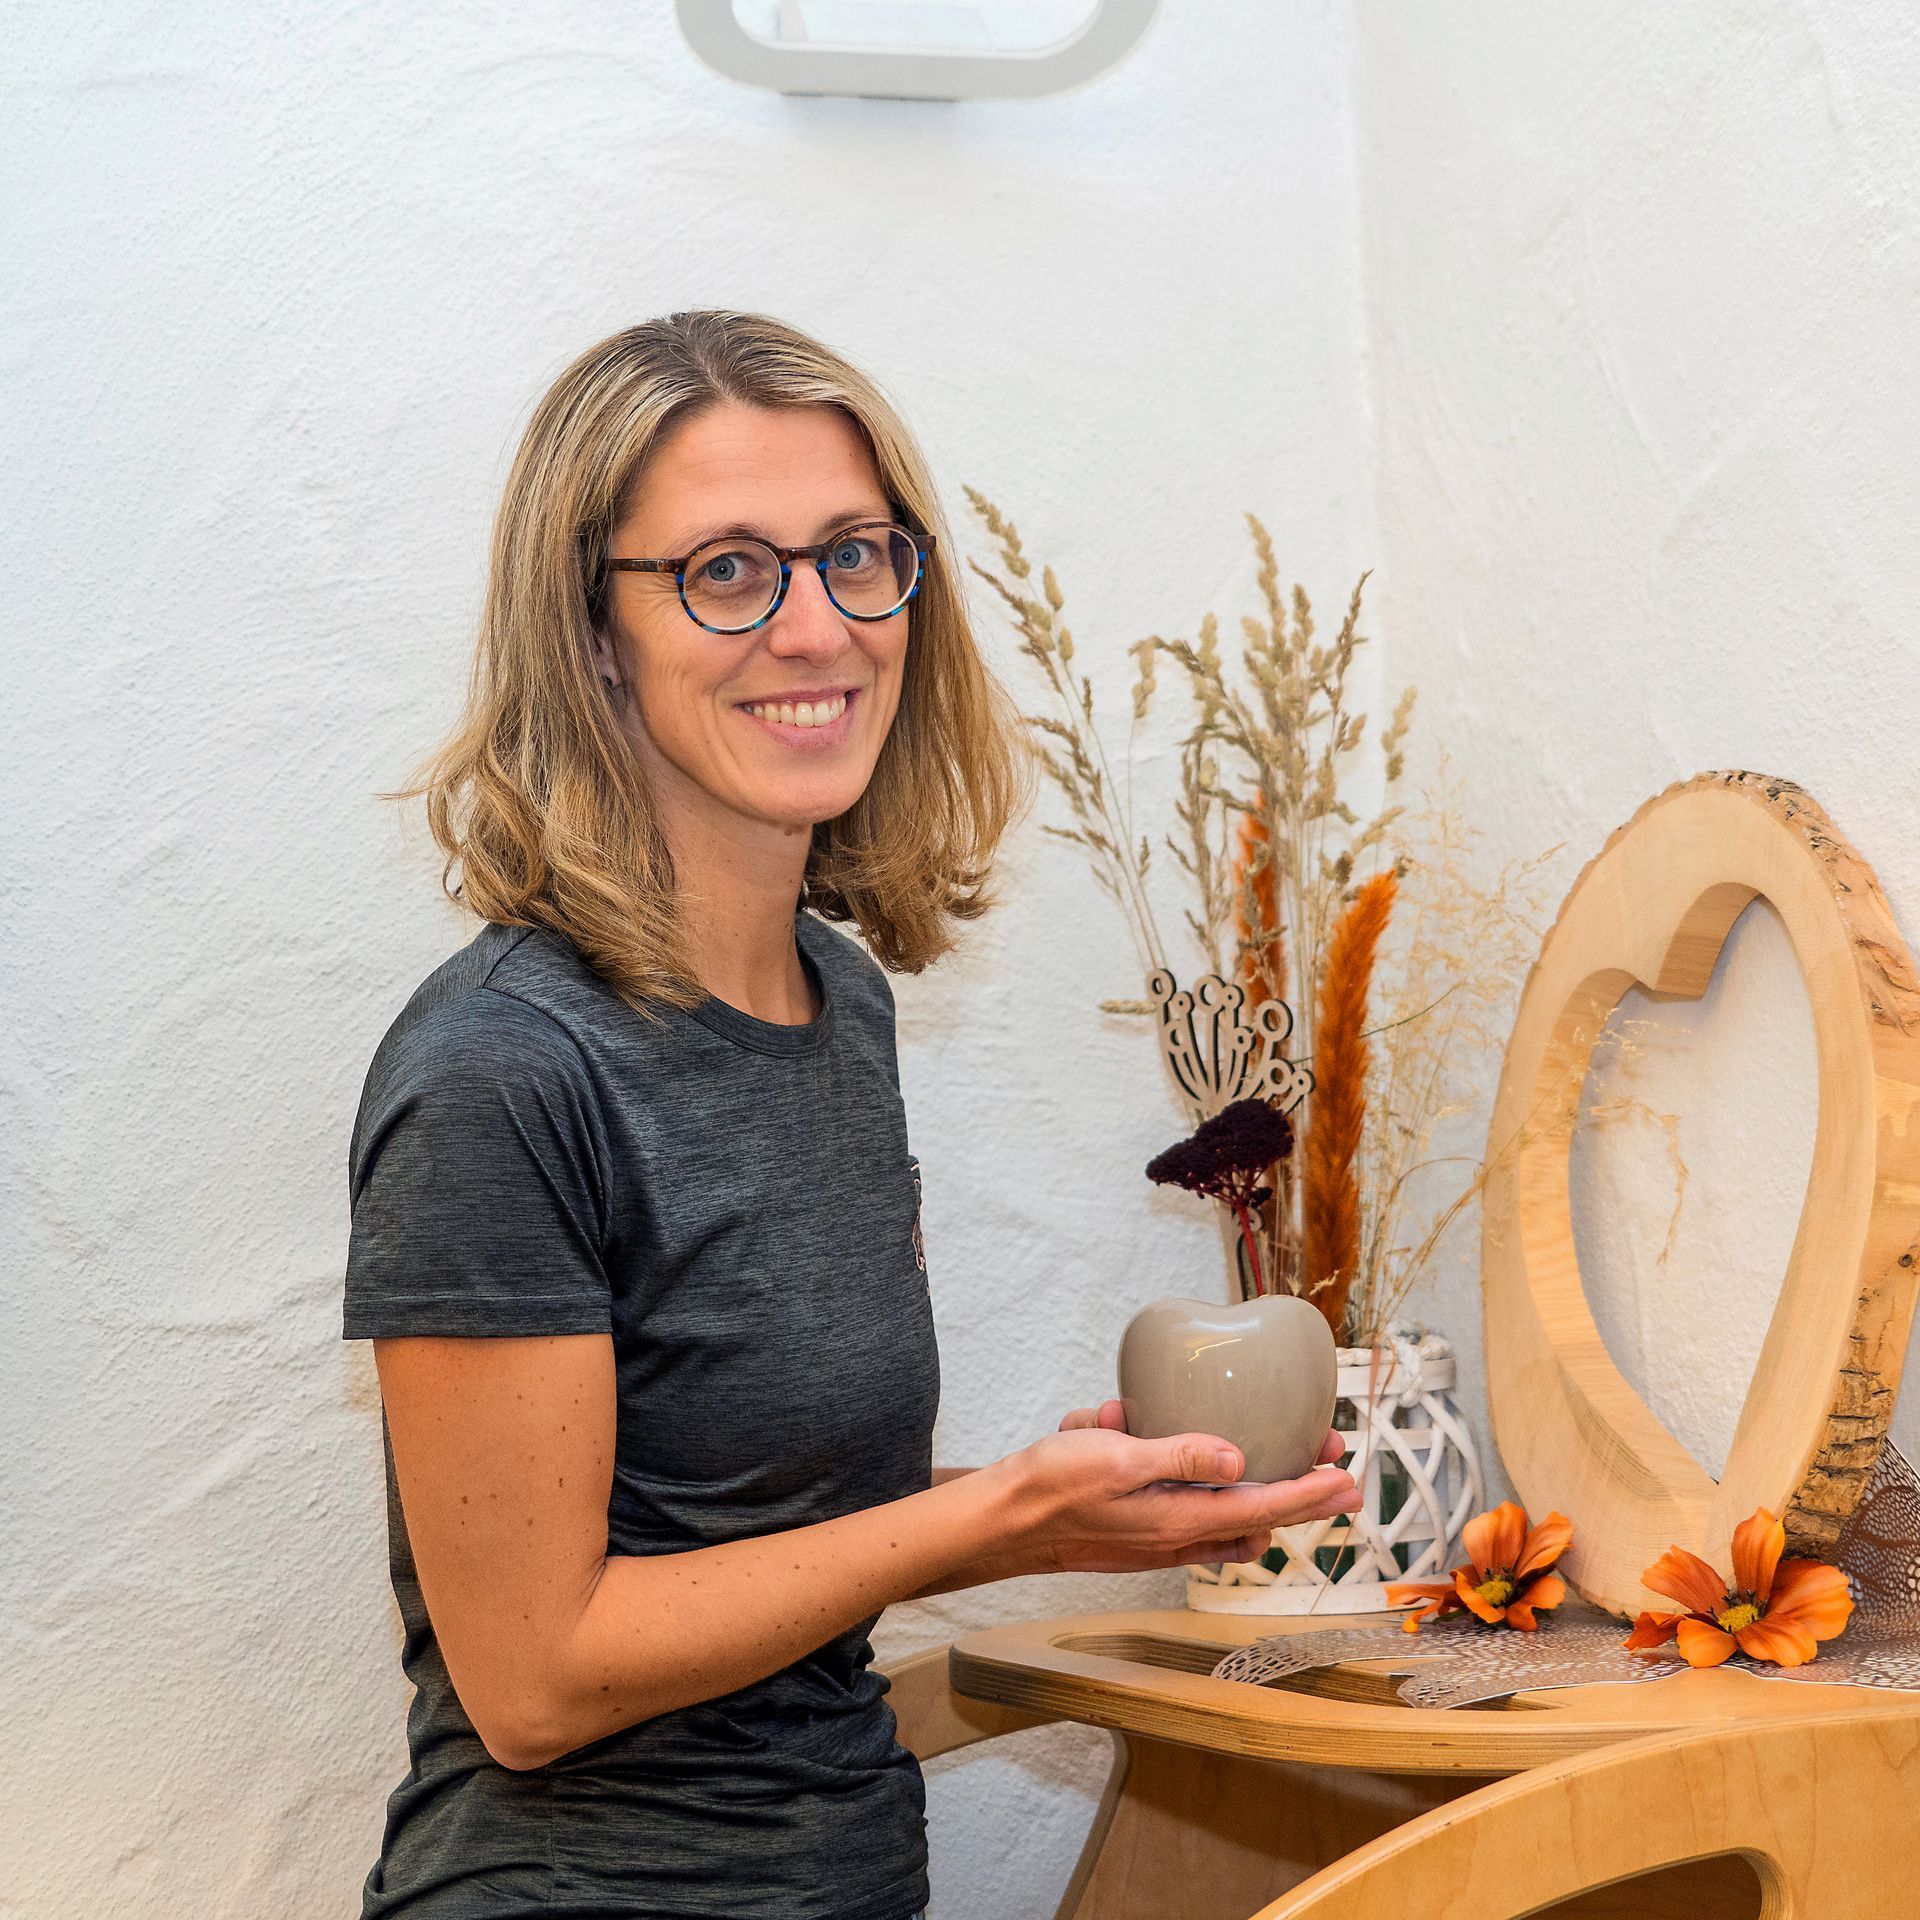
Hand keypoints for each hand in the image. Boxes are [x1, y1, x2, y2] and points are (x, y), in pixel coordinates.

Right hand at [990, 1413, 1357, 1574]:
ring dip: (1242, 1485)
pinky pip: (1176, 1501)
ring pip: (1221, 1518)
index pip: (1262, 1509)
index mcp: (1177, 1520)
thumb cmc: (1052, 1488)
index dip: (1309, 1495)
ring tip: (1257, 1453)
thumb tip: (1238, 1459)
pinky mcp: (1135, 1528)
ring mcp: (1155, 1537)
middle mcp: (1174, 1536)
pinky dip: (1181, 1474)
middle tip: (1328, 1463)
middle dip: (1295, 1491)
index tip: (1347, 1482)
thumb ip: (1178, 1456)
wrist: (1000, 1521)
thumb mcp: (1117, 1458)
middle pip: (1255, 1517)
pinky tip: (1146, 1432)